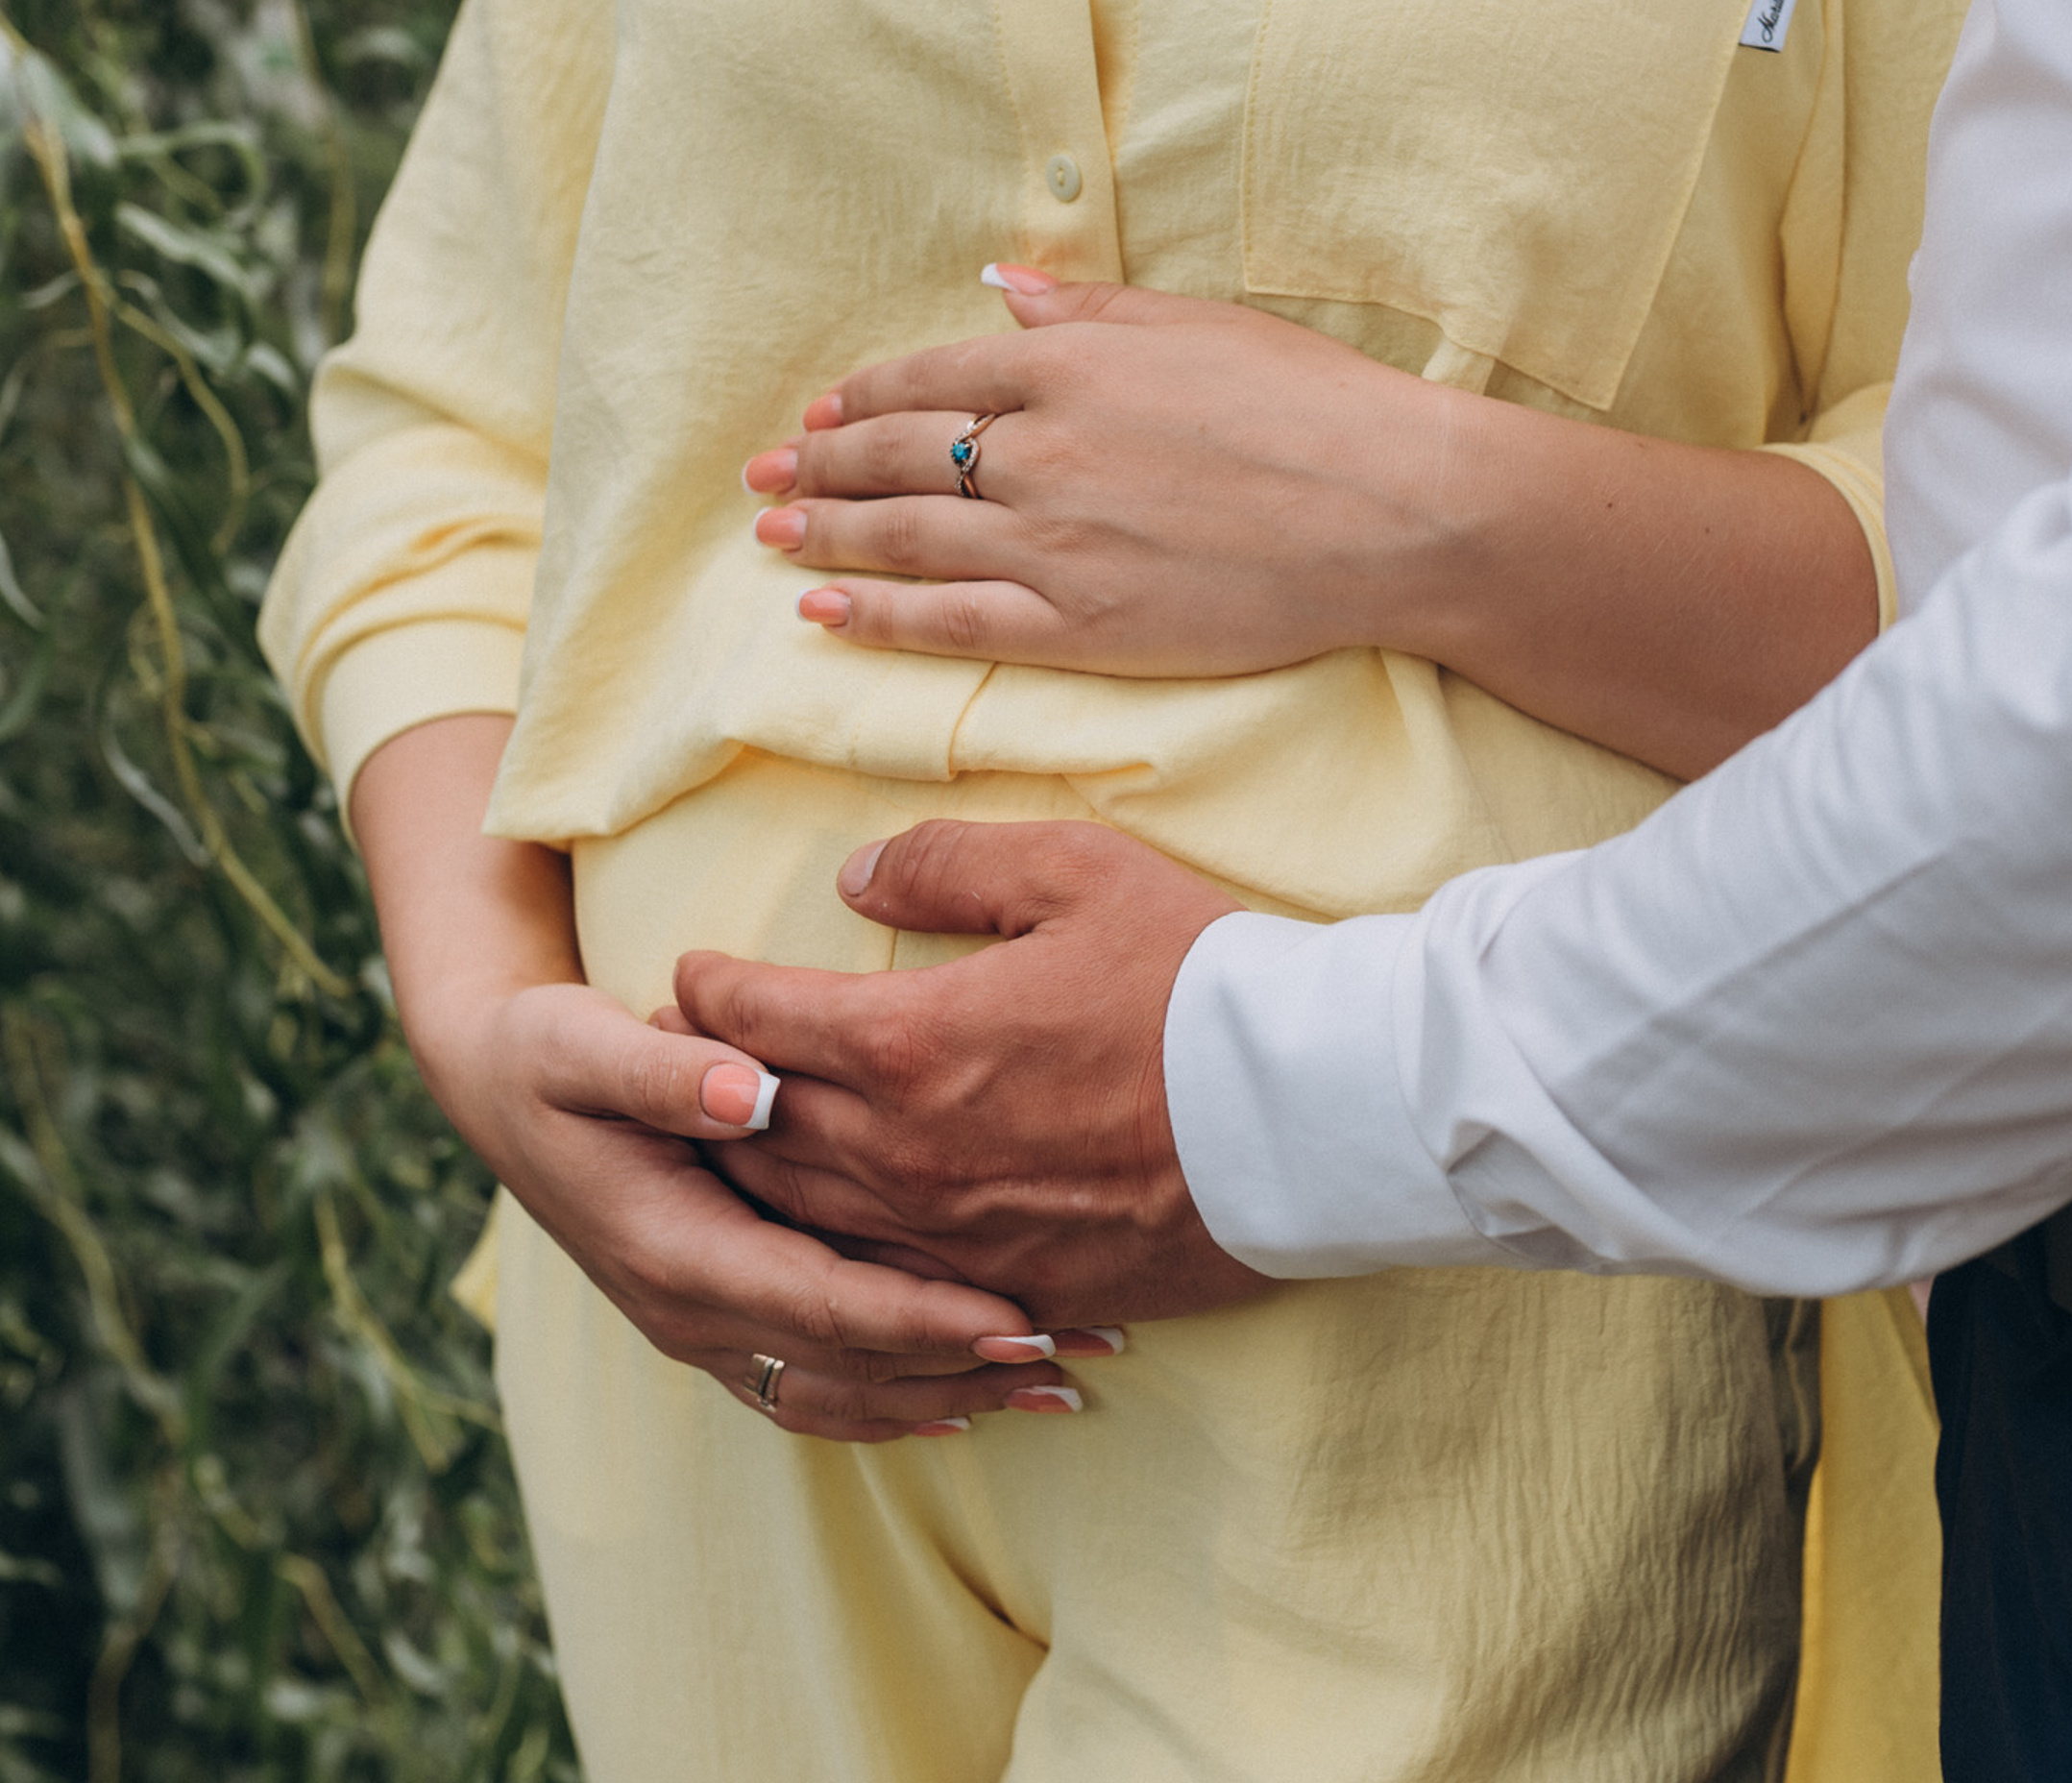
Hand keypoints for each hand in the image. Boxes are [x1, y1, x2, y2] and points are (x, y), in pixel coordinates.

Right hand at [353, 715, 1111, 1445]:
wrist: (500, 1091)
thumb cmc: (548, 1056)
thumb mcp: (585, 1045)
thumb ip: (664, 1066)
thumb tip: (745, 1086)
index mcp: (673, 1250)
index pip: (820, 1302)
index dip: (920, 1315)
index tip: (1016, 1315)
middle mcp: (691, 1310)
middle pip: (850, 1367)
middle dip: (966, 1366)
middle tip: (1082, 1352)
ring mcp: (705, 1327)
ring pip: (843, 1394)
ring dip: (950, 1395)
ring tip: (1060, 1382)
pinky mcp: (722, 1319)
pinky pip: (821, 1386)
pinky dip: (902, 1399)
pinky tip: (975, 1398)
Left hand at [670, 818, 1278, 1330]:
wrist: (1309, 1111)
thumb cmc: (1197, 978)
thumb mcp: (1074, 872)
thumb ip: (945, 863)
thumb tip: (855, 877)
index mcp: (908, 1044)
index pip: (757, 1019)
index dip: (709, 990)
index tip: (690, 975)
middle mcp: (907, 1154)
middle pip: (757, 1128)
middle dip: (705, 1090)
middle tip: (681, 1062)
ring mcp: (954, 1237)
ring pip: (804, 1219)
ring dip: (753, 1177)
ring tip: (732, 1143)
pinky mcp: (1011, 1288)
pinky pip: (886, 1285)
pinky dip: (837, 1257)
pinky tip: (830, 1237)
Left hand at [740, 272, 1473, 674]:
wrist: (1393, 511)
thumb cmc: (1315, 406)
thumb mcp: (1201, 325)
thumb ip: (1091, 309)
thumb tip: (1003, 288)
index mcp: (1070, 364)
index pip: (930, 375)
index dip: (860, 396)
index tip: (817, 412)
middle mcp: (1042, 449)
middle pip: (897, 456)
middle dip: (819, 467)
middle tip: (764, 479)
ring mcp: (1054, 542)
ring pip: (906, 539)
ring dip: (827, 535)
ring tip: (773, 536)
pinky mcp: (1080, 626)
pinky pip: (950, 622)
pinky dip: (878, 617)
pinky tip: (825, 613)